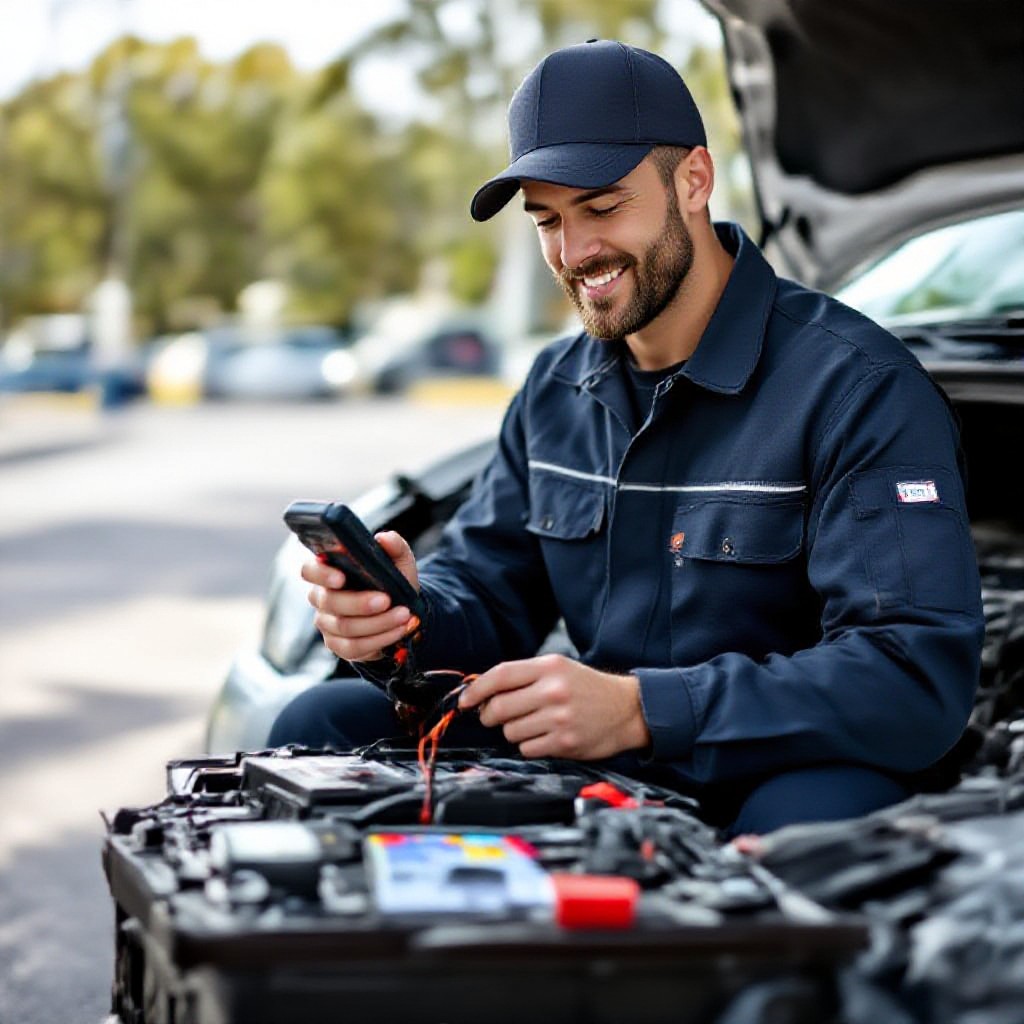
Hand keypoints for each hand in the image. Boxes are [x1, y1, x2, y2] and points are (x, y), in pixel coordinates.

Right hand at [303, 531, 419, 662]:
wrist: (401, 613)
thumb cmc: (392, 584)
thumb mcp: (399, 564)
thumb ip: (395, 548)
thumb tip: (385, 539)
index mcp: (329, 572)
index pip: (310, 570)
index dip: (321, 574)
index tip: (341, 577)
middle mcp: (322, 598)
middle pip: (330, 602)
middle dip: (360, 602)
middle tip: (387, 600)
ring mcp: (327, 624)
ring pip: (345, 627)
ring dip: (378, 622)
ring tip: (403, 615)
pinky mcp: (338, 646)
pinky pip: (354, 647)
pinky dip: (380, 638)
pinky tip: (399, 630)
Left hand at [457, 653, 650, 759]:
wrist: (627, 709)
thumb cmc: (586, 688)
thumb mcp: (558, 669)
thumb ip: (523, 676)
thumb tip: (481, 692)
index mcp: (549, 667)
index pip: (500, 675)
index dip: (476, 689)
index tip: (464, 700)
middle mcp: (553, 690)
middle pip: (499, 707)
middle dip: (489, 715)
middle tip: (494, 716)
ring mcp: (559, 718)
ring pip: (510, 731)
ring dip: (513, 730)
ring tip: (532, 724)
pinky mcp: (565, 742)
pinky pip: (526, 748)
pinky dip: (529, 745)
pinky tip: (544, 736)